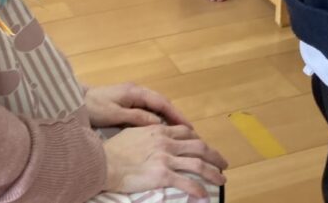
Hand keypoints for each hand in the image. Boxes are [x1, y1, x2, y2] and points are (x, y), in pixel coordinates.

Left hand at [85, 83, 192, 128]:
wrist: (76, 101)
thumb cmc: (94, 107)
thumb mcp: (114, 115)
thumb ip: (136, 117)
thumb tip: (158, 122)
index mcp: (135, 92)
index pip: (162, 102)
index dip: (176, 114)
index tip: (189, 127)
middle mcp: (137, 91)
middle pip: (162, 103)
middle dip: (176, 116)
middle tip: (190, 133)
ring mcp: (132, 95)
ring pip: (156, 106)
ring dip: (168, 117)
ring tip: (180, 133)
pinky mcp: (128, 102)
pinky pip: (148, 109)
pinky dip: (158, 117)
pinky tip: (161, 129)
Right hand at [103, 124, 226, 198]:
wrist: (104, 163)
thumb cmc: (114, 150)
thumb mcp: (133, 133)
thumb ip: (147, 132)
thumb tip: (154, 134)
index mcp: (158, 131)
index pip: (186, 132)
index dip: (198, 139)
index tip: (204, 147)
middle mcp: (166, 142)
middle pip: (198, 146)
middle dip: (214, 155)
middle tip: (223, 163)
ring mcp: (165, 159)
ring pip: (197, 164)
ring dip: (213, 172)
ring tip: (222, 179)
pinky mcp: (162, 176)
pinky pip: (186, 183)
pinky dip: (198, 189)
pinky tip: (204, 195)